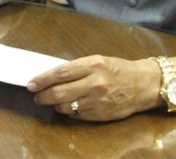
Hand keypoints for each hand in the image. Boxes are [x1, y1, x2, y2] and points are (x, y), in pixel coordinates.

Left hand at [27, 55, 160, 120]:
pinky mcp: (101, 114)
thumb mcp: (97, 60)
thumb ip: (76, 68)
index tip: (31, 84)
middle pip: (60, 93)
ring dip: (54, 105)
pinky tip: (67, 106)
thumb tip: (52, 76)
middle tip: (36, 96)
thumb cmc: (118, 69)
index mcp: (92, 65)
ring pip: (66, 106)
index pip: (60, 73)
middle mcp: (95, 83)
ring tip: (51, 101)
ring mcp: (98, 101)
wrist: (144, 84)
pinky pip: (77, 115)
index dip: (42, 80)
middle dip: (43, 96)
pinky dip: (68, 111)